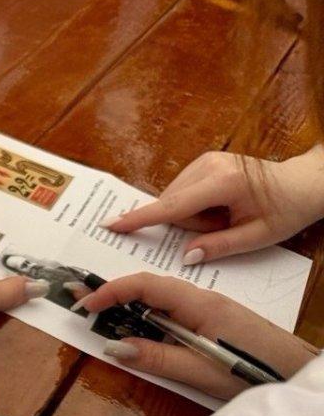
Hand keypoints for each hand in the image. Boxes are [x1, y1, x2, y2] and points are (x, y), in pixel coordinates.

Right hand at [77, 273, 317, 398]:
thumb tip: (114, 348)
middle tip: (82, 304)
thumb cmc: (255, 372)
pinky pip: (173, 310)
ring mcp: (210, 308)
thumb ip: (158, 359)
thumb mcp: (202, 372)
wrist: (297, 371)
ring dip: (130, 306)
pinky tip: (140, 329)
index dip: (111, 291)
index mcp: (199, 304)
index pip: (145, 286)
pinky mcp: (215, 319)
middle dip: (114, 294)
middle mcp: (203, 298)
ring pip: (161, 299)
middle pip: (150, 287)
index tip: (85, 304)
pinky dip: (149, 315)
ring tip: (103, 318)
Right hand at [101, 148, 323, 264]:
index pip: (173, 206)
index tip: (112, 224)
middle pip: (173, 205)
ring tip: (226, 216)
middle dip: (190, 224)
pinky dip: (195, 205)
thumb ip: (219, 246)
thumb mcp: (258, 237)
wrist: (305, 183)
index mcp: (224, 183)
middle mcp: (209, 165)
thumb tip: (186, 256)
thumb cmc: (286, 210)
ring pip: (175, 199)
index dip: (141, 218)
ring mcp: (205, 160)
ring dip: (193, 215)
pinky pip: (182, 191)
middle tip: (224, 226)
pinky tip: (219, 206)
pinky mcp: (204, 161)